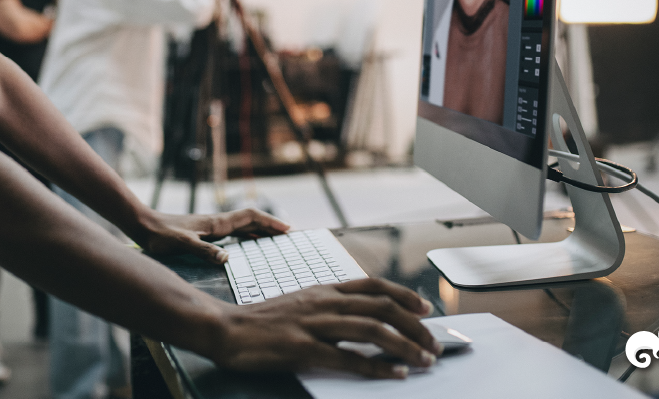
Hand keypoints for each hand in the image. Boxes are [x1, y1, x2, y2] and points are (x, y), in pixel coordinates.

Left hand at [136, 208, 289, 262]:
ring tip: (276, 238)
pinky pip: (234, 232)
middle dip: (271, 225)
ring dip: (260, 230)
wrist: (143, 225)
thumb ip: (203, 251)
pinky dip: (247, 235)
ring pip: (243, 225)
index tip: (288, 229)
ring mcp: (211, 227)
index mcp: (216, 223)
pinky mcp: (205, 232)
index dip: (270, 222)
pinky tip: (249, 243)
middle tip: (290, 235)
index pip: (250, 217)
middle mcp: (217, 223)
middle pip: (251, 220)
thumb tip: (227, 259)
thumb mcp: (181, 244)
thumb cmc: (160, 235)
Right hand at [212, 278, 440, 378]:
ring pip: (371, 329)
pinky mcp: (303, 347)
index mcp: (323, 290)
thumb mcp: (300, 302)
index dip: (404, 295)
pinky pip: (348, 357)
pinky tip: (394, 374)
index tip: (426, 309)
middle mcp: (323, 302)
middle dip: (414, 325)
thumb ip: (328, 307)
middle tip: (433, 343)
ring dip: (405, 346)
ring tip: (424, 360)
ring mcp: (313, 323)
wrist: (225, 328)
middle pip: (380, 306)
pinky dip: (376, 367)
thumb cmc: (262, 320)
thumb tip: (361, 318)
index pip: (373, 285)